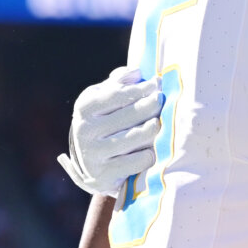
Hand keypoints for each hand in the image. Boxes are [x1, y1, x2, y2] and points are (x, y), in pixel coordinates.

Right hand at [57, 66, 161, 197]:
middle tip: (163, 102)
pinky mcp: (106, 174)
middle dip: (154, 105)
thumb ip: (119, 83)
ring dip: (155, 128)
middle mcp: (86, 130)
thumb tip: (137, 72)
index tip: (157, 84)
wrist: (90, 164)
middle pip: (134, 113)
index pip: (120, 94)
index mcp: (85, 107)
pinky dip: (152, 153)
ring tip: (159, 124)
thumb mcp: (104, 98)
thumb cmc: (104, 122)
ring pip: (141, 136)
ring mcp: (95, 154)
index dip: (142, 88)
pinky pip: (142, 159)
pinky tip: (153, 149)